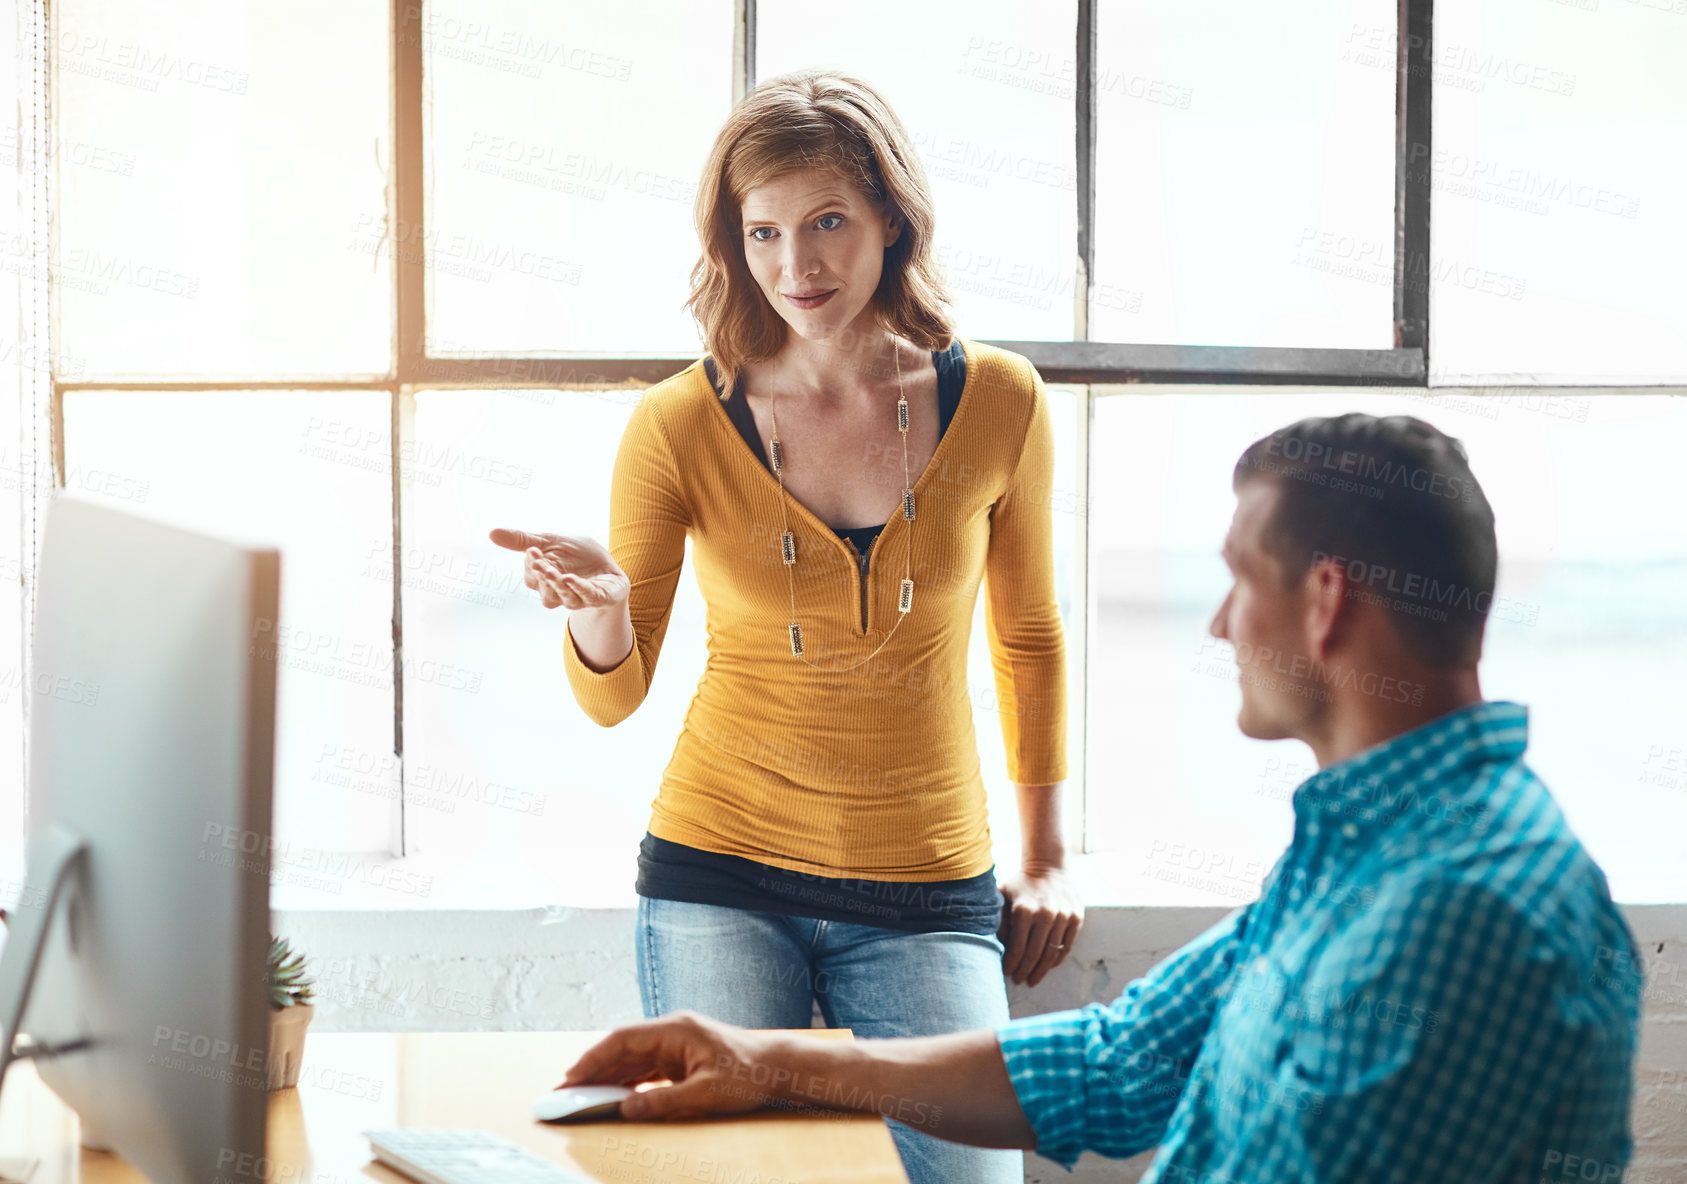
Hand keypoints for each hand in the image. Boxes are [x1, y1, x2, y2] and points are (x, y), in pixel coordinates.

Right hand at [489, 527, 629, 611]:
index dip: (532, 565)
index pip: (532, 576)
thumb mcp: (548, 541)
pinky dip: (579, 589)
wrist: (607, 564)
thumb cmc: (574, 553)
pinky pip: (587, 597)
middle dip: (543, 576)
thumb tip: (491, 532)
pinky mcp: (599, 597)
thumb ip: (522, 540)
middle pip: (545, 590)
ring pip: (564, 597)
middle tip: (539, 560)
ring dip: (558, 585)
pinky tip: (572, 579)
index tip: (533, 550)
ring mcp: (579, 598)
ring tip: (556, 573)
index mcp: (543, 580)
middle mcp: (558, 593)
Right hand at [561, 1011, 782, 1120]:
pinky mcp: (682, 1057)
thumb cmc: (748, 1075)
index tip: (571, 1075)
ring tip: (582, 1094)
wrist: (778, 1067)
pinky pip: (647, 1067)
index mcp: (675, 1030)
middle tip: (565, 1089)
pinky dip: (628, 1080)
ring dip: (608, 1075)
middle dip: (594, 1067)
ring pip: (633, 1057)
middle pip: (623, 1047)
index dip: (593, 1057)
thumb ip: (663, 1101)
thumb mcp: (706, 1094)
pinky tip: (614, 1094)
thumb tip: (626, 1108)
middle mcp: (672, 1031)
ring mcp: (677, 1043)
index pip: (623, 1039)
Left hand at [997, 864, 1083, 986]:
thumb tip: (996, 948)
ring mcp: (1063, 917)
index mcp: (1024, 911)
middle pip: (1034, 955)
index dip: (1011, 964)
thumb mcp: (1002, 895)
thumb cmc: (1021, 883)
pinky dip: (1057, 959)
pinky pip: (1066, 946)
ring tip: (1033, 979)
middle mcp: (1046, 915)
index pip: (1017, 948)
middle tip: (1020, 980)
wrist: (1049, 865)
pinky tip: (1048, 965)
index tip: (1006, 972)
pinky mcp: (1076, 918)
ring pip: (1051, 954)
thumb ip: (998, 920)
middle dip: (1025, 971)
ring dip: (1041, 970)